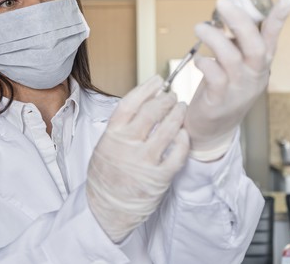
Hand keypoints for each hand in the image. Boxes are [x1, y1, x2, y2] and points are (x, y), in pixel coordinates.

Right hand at [86, 75, 189, 242]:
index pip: (131, 103)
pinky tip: (184, 133)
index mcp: (112, 135)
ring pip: (168, 129)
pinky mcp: (159, 177)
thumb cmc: (107, 175)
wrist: (107, 208)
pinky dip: (183, 140)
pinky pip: (178, 153)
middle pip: (152, 112)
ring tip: (181, 109)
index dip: (146, 88)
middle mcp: (128, 145)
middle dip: (166, 100)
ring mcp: (144, 161)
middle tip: (173, 96)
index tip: (158, 81)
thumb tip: (144, 102)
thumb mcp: (105, 144)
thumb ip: (122, 126)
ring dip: (178, 115)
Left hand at [184, 0, 289, 160]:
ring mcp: (238, 89)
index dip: (281, 15)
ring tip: (200, 27)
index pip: (273, 36)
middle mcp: (254, 74)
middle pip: (254, 45)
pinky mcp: (219, 100)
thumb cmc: (224, 89)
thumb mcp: (237, 65)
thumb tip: (229, 13)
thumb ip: (236, 43)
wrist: (214, 128)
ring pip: (231, 58)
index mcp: (260, 62)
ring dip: (214, 38)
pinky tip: (199, 60)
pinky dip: (205, 63)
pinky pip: (214, 76)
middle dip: (239, 20)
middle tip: (221, 2)